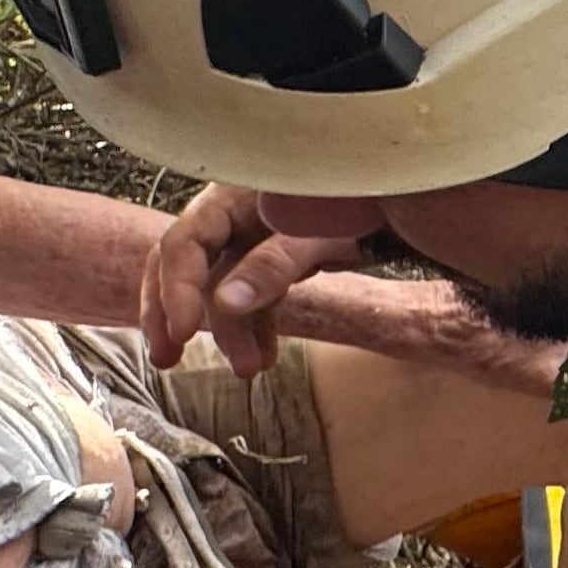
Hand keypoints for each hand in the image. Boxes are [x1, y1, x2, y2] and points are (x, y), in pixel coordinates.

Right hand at [139, 183, 358, 374]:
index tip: (184, 331)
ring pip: (219, 289)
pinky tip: (265, 358)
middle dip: (172, 313)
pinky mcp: (272, 262)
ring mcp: (251, 240)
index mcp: (233, 197)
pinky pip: (251, 299)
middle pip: (183, 266)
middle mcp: (233, 217)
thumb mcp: (319, 234)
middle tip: (166, 359)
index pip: (185, 242)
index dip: (176, 287)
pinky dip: (255, 328)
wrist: (402, 205)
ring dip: (228, 331)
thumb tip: (225, 304)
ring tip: (249, 369)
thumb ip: (273, 264)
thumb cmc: (361, 203)